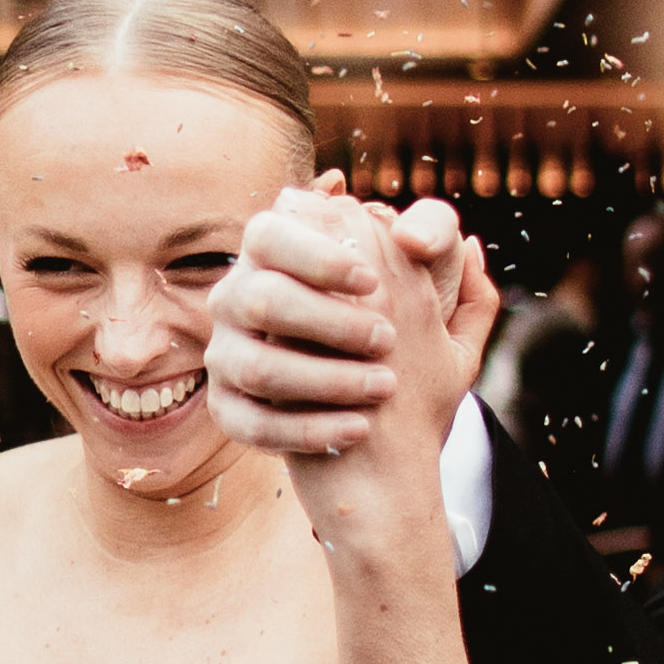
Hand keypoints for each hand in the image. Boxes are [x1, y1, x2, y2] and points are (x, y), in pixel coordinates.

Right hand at [208, 181, 493, 462]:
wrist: (388, 425)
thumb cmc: (406, 335)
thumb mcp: (435, 287)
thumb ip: (437, 238)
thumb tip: (414, 234)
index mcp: (276, 254)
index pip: (270, 234)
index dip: (316, 255)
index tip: (372, 281)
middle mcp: (238, 299)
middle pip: (260, 298)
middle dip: (329, 321)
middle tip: (388, 340)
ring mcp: (226, 356)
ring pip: (258, 366)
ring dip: (326, 378)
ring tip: (383, 388)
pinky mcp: (227, 410)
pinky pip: (253, 422)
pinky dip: (310, 429)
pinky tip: (359, 429)